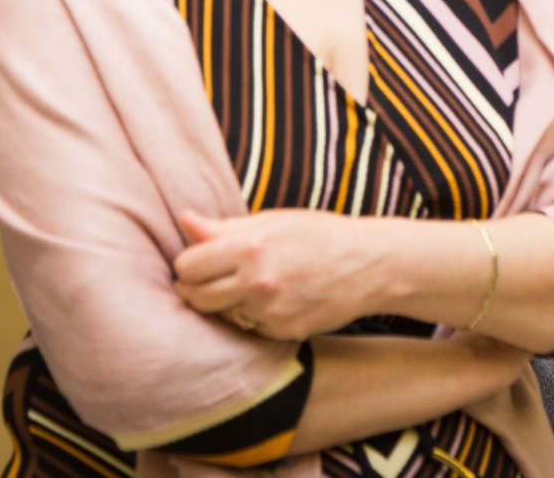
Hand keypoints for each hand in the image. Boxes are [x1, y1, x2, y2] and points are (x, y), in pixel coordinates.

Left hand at [174, 210, 390, 340]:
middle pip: (195, 296)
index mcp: (250, 248)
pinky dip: (253, 316)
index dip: (189, 264)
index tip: (199, 260)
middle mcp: (257, 283)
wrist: (370, 265)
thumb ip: (224, 228)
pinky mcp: (283, 332)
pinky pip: (249, 328)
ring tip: (247, 285)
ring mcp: (270, 312)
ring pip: (220, 315)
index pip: (188, 266)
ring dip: (224, 303)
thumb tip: (183, 220)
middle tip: (213, 277)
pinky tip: (274, 299)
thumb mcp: (273, 222)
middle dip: (196, 287)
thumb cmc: (320, 235)